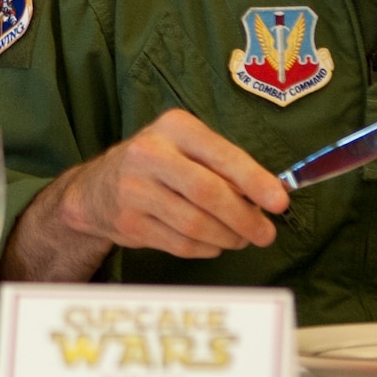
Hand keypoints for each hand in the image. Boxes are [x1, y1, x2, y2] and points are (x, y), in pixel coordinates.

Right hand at [52, 108, 288, 258]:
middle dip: (245, 218)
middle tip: (266, 233)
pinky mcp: (129, 222)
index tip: (279, 202)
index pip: (222, 155)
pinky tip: (215, 243)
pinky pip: (180, 244)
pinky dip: (206, 249)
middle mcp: (149, 153)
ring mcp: (134, 189)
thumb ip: (225, 165)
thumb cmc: (158, 164)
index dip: (255, 181)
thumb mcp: (187, 147)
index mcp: (174, 127)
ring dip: (228, 237)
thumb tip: (272, 193)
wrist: (97, 187)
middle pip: (209, 193)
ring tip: (242, 238)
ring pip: (195, 224)